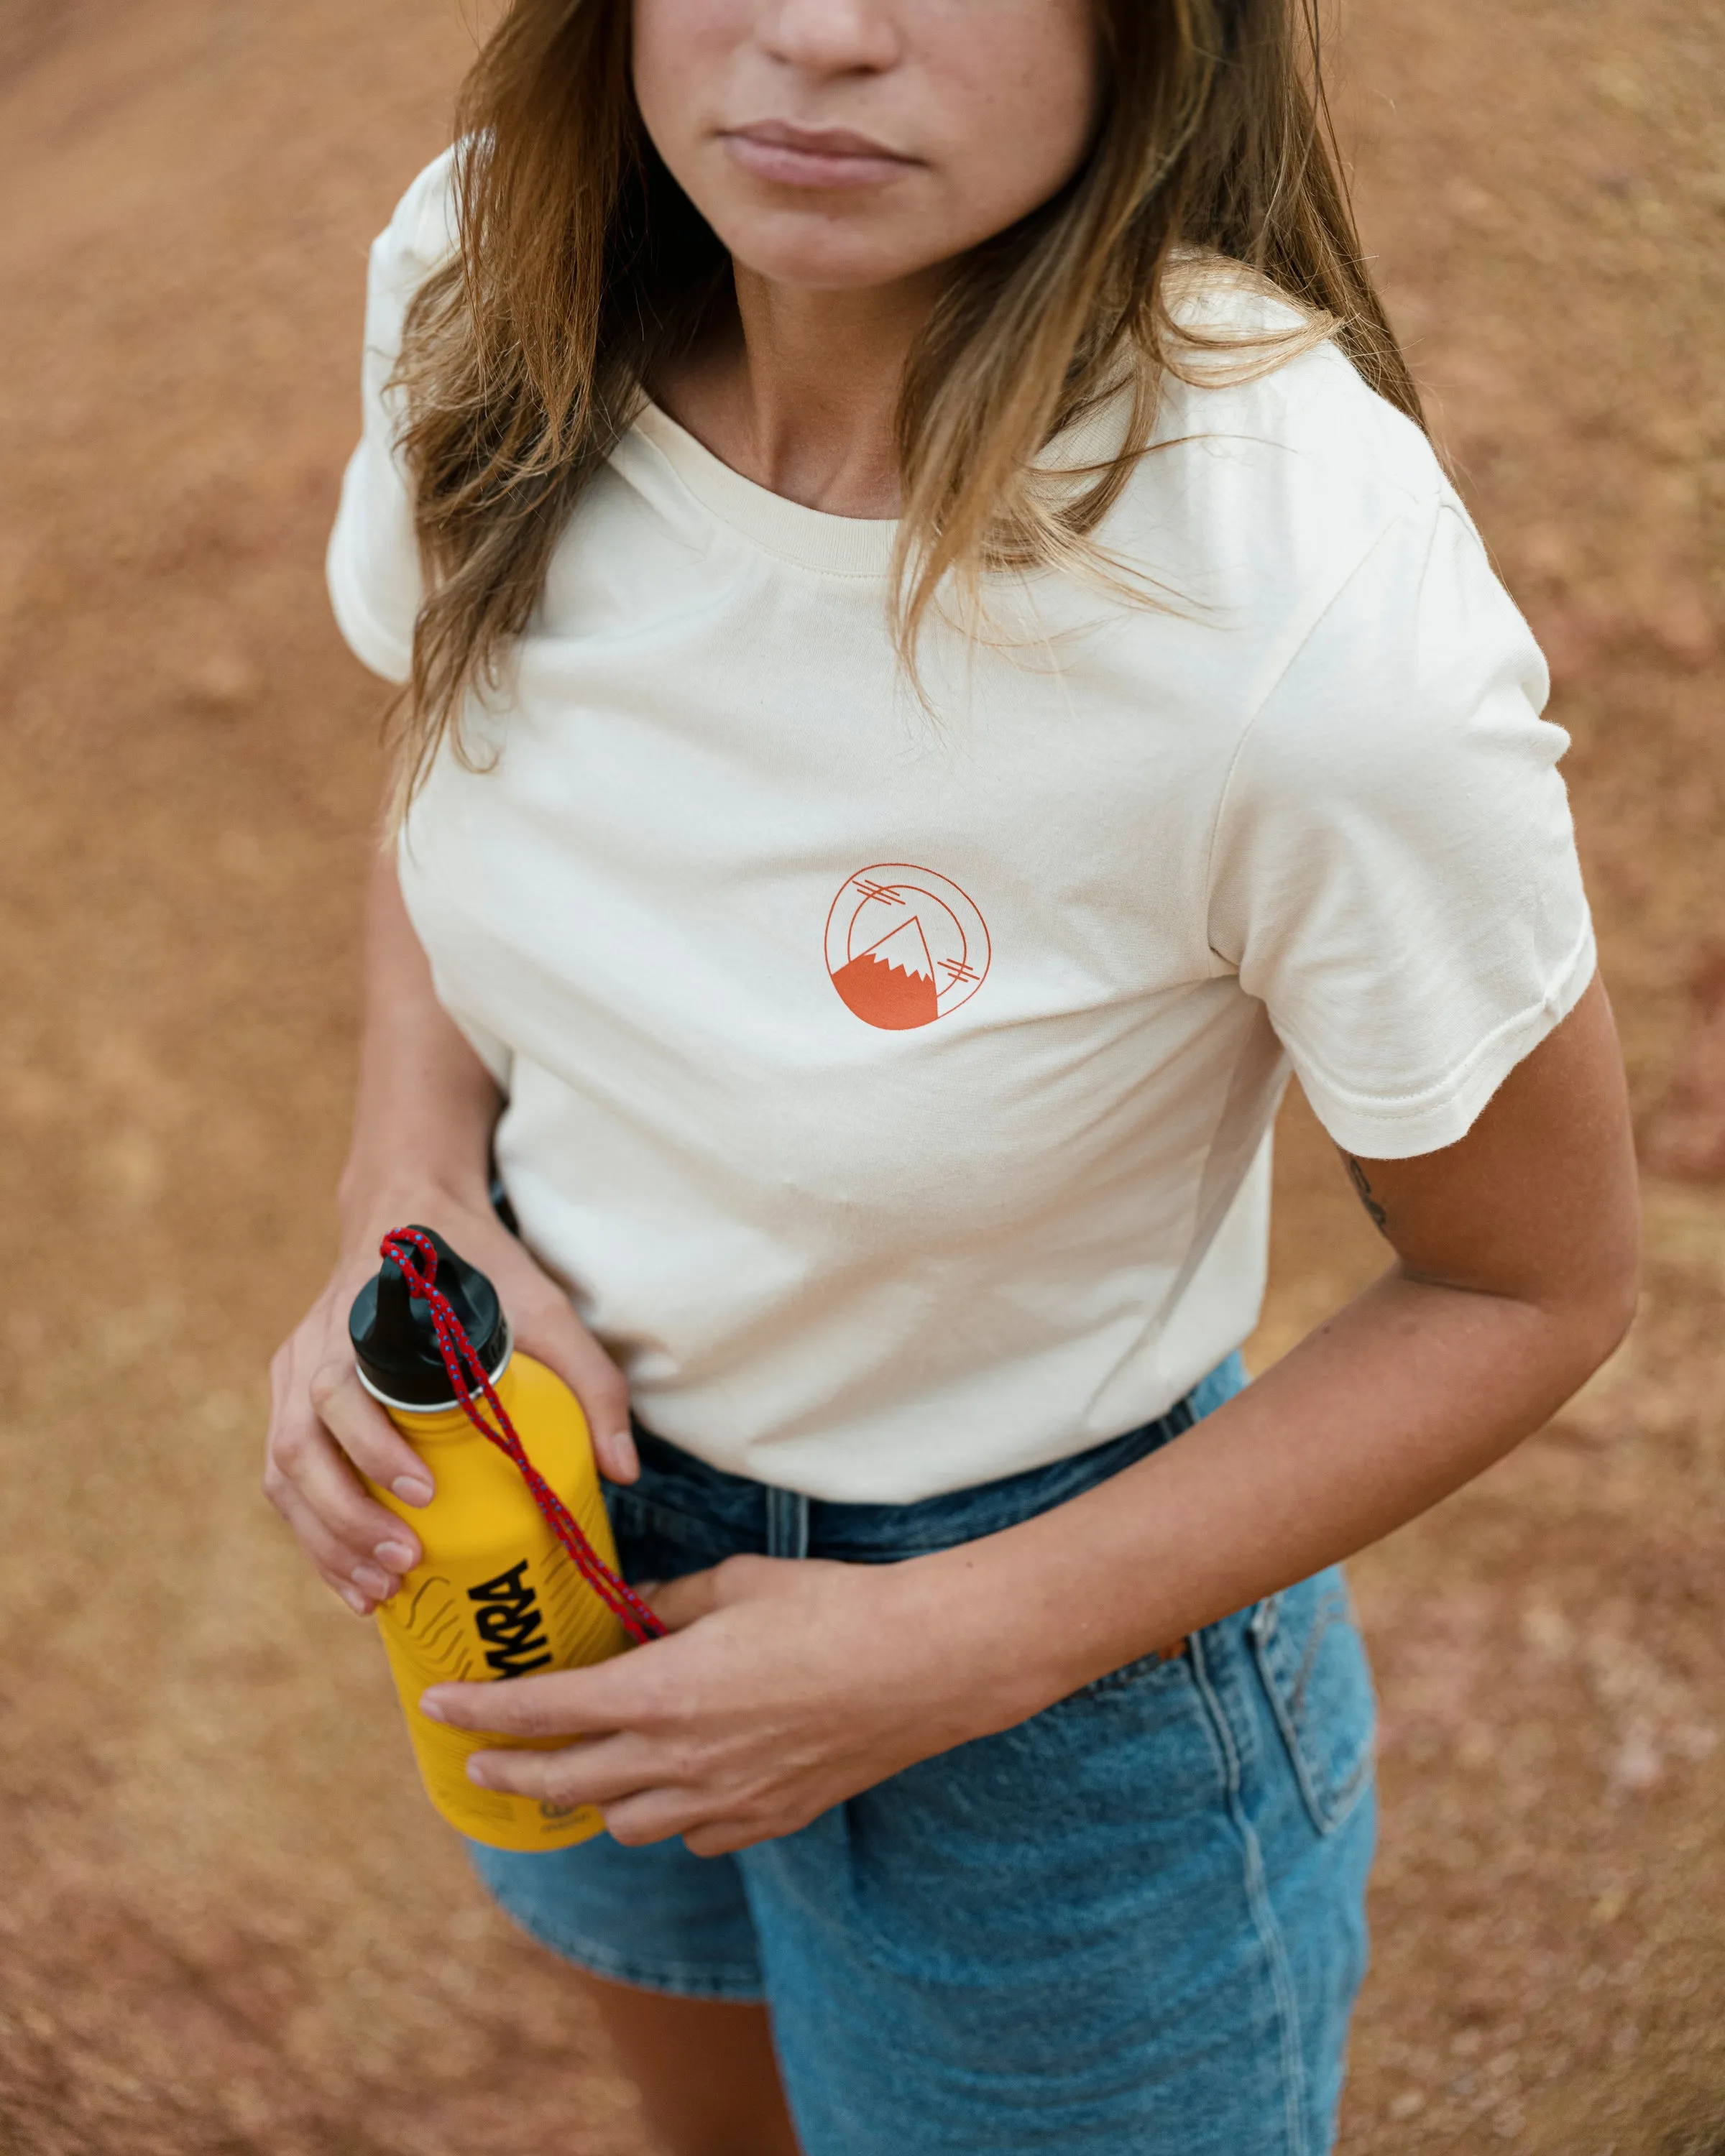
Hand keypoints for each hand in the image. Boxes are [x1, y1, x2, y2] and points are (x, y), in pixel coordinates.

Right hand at [263, 1189, 637, 1615]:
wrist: (409, 1212)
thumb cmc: (477, 1268)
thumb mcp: (544, 1307)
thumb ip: (590, 1379)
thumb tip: (622, 1471)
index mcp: (360, 1325)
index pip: (341, 1393)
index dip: (373, 1452)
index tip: (425, 1494)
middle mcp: (311, 1353)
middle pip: (299, 1449)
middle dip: (346, 1519)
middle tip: (404, 1566)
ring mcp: (293, 1378)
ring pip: (284, 1473)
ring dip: (324, 1539)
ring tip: (376, 1594)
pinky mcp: (292, 1400)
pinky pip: (286, 1475)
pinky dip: (315, 1532)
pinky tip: (354, 1577)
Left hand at [420, 1554, 1012, 1854]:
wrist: (924, 1665)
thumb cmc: (830, 1608)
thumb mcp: (736, 1583)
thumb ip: (670, 1604)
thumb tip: (635, 1611)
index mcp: (660, 1693)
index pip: (543, 1712)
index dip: (481, 1713)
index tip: (438, 1707)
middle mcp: (679, 1760)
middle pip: (567, 1785)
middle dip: (513, 1776)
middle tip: (479, 1769)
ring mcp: (726, 1801)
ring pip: (628, 1823)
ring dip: (599, 1798)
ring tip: (589, 1773)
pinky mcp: (770, 1818)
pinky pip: (698, 1836)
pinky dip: (675, 1816)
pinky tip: (684, 1787)